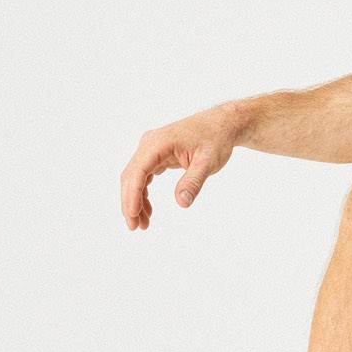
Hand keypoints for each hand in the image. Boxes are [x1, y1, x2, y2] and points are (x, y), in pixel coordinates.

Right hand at [120, 102, 242, 229]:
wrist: (222, 124)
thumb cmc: (216, 139)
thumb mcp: (207, 163)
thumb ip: (193, 182)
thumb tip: (182, 203)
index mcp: (157, 144)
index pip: (137, 172)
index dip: (132, 195)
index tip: (132, 216)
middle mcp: (149, 144)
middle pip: (131, 176)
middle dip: (130, 203)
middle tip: (134, 227)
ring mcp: (151, 149)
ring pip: (135, 178)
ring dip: (135, 200)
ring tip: (142, 224)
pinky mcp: (157, 155)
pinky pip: (144, 175)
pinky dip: (143, 193)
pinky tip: (148, 209)